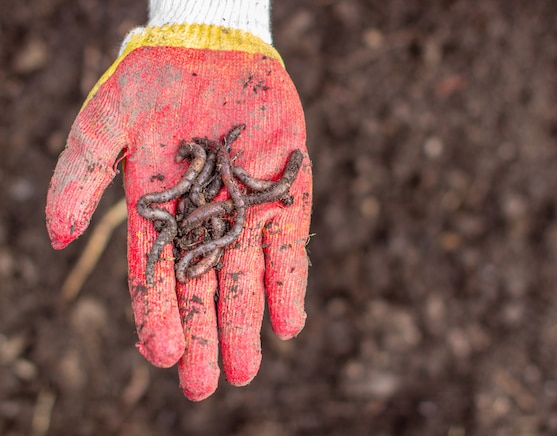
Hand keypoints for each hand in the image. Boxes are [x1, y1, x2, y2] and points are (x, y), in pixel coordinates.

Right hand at [46, 24, 311, 399]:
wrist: (212, 50)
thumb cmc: (153, 81)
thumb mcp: (106, 123)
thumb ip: (80, 176)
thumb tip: (55, 236)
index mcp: (157, 214)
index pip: (155, 277)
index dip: (157, 315)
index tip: (162, 354)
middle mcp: (201, 223)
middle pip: (202, 290)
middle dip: (202, 337)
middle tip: (202, 385)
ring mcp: (244, 213)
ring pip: (245, 280)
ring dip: (245, 325)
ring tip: (243, 370)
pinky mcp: (284, 198)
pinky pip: (288, 247)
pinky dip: (289, 284)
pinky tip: (288, 324)